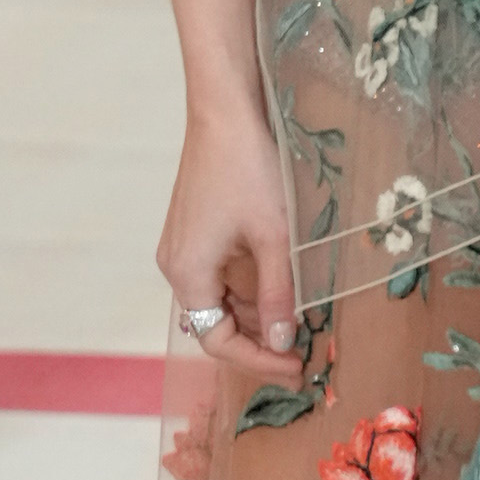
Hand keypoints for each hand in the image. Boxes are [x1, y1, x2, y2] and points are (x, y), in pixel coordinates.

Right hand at [160, 102, 304, 376]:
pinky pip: (220, 277)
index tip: (297, 367)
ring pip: (220, 301)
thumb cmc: (249, 168)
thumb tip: (283, 342)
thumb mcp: (275, 237)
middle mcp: (176, 266)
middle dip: (260, 341)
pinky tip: (282, 291)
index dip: (258, 360)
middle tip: (303, 353)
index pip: (217, 340)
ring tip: (300, 325)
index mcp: (187, 273)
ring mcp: (182, 247)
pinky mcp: (194, 232)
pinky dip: (249, 290)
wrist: (225, 112)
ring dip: (257, 316)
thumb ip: (279, 294)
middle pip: (215, 324)